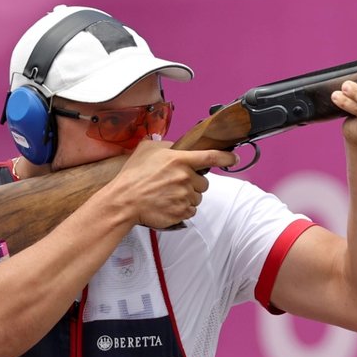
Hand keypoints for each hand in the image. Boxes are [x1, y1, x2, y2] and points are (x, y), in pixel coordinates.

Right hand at [109, 140, 237, 228]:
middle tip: (176, 184)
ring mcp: (184, 196)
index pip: (211, 157)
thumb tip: (175, 146)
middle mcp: (185, 178)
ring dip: (188, 197)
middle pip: (204, 182)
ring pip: (198, 197)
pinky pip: (191, 211)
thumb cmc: (132, 175)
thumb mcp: (147, 150)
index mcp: (180, 160)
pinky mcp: (181, 212)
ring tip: (169, 195)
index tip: (234, 158)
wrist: (123, 201)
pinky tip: (169, 205)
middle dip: (194, 183)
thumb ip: (165, 145)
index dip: (226, 157)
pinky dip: (183, 209)